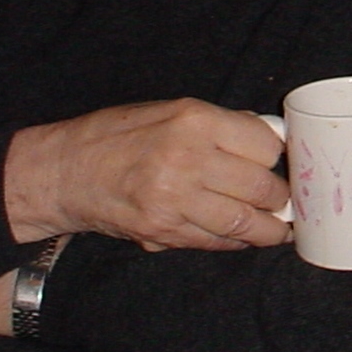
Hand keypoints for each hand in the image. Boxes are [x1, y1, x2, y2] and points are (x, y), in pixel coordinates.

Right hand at [4, 98, 290, 251]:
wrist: (64, 171)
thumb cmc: (120, 135)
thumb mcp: (172, 110)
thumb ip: (222, 124)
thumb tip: (270, 140)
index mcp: (195, 121)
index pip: (265, 145)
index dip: (277, 157)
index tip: (281, 164)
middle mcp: (188, 159)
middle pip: (261, 187)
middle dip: (280, 197)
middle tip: (286, 200)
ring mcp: (175, 199)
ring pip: (244, 222)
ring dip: (270, 229)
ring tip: (279, 228)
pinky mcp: (162, 231)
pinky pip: (215, 241)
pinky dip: (236, 242)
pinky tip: (244, 237)